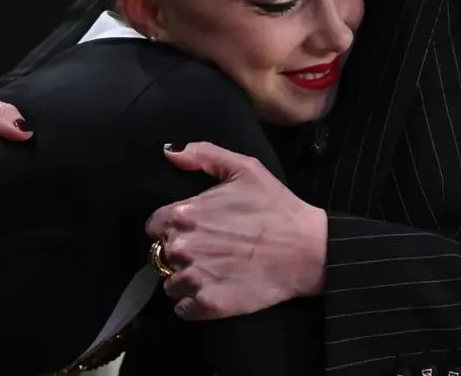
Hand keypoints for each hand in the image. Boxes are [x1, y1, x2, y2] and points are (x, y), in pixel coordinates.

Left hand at [146, 142, 326, 319]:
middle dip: (179, 252)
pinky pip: (182, 309)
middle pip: (161, 255)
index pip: (154, 226)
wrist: (306, 249)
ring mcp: (194, 278)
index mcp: (184, 214)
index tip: (193, 229)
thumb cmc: (276, 206)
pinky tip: (214, 290)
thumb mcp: (244, 168)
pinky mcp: (207, 305)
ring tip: (214, 270)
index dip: (171, 227)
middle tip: (209, 249)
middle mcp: (182, 247)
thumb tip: (169, 152)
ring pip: (170, 283)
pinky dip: (193, 303)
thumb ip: (202, 155)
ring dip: (185, 279)